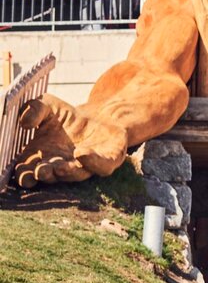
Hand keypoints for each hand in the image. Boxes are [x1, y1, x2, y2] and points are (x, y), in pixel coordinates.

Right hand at [12, 94, 127, 187]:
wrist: (101, 115)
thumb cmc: (68, 116)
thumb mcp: (48, 106)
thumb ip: (35, 109)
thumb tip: (25, 122)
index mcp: (42, 158)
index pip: (30, 173)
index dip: (26, 176)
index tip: (25, 174)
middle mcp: (62, 166)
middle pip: (52, 176)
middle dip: (46, 174)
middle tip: (41, 170)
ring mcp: (85, 166)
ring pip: (76, 174)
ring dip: (68, 172)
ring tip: (60, 166)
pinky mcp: (107, 162)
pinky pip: (102, 167)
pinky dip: (93, 162)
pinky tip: (82, 153)